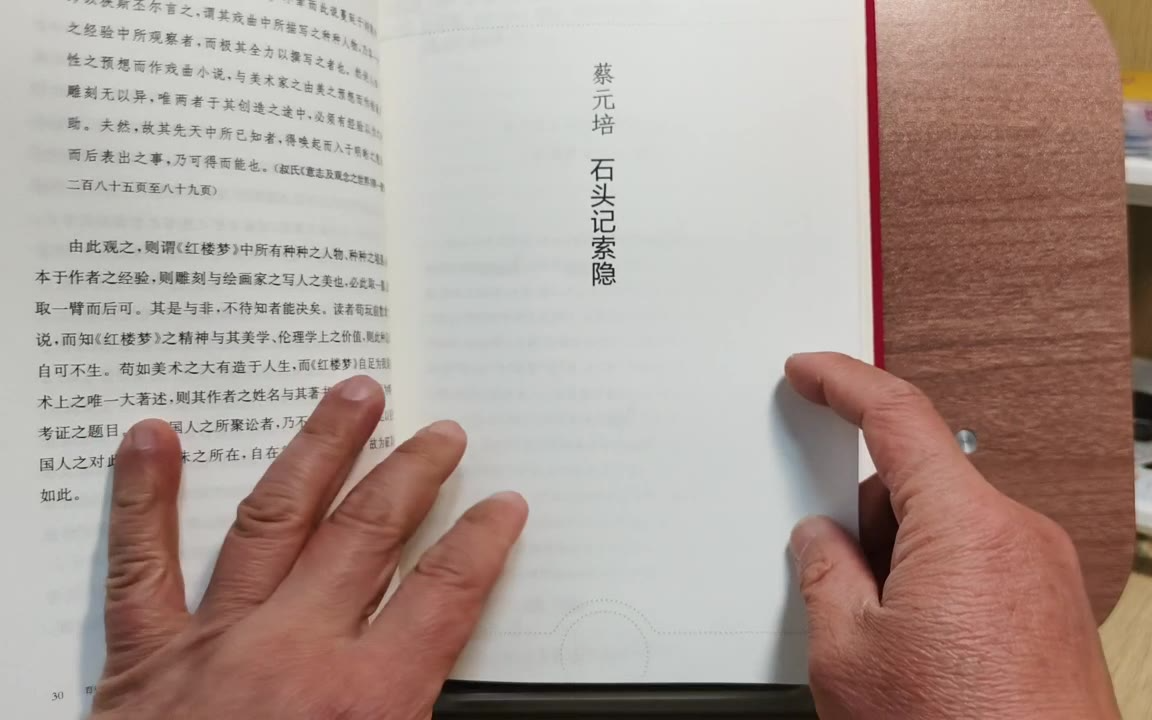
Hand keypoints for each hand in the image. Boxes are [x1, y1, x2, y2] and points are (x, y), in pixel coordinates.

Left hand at [90, 376, 527, 719]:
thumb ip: (422, 716)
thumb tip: (447, 692)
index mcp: (366, 702)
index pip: (445, 594)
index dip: (482, 541)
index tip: (502, 506)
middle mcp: (295, 654)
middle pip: (370, 535)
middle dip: (414, 475)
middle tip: (440, 433)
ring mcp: (216, 644)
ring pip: (276, 521)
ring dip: (320, 451)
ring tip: (351, 396)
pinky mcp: (145, 659)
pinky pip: (142, 564)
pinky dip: (145, 497)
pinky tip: (153, 437)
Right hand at [785, 353, 1120, 719]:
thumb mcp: (850, 655)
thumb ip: (825, 573)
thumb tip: (821, 540)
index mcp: (969, 528)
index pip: (899, 416)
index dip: (844, 382)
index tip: (811, 371)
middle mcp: (1021, 538)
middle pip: (922, 482)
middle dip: (867, 515)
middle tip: (835, 574)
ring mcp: (1044, 576)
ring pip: (948, 527)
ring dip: (902, 558)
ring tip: (882, 637)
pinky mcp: (1053, 611)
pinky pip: (980, 564)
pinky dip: (935, 582)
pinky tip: (915, 646)